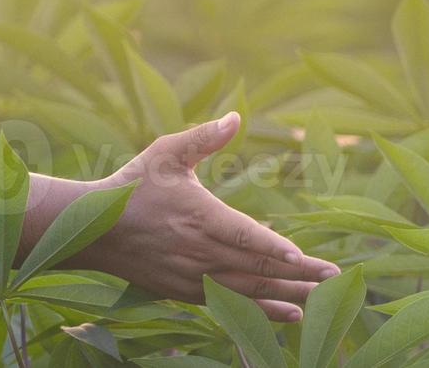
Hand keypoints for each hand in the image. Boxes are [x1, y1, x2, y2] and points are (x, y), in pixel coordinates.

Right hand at [73, 112, 338, 321]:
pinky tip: (288, 312)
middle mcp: (199, 251)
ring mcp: (193, 276)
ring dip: (287, 295)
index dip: (278, 250)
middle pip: (257, 268)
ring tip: (320, 296)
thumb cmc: (132, 186)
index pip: (246, 237)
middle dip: (300, 275)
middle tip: (334, 278)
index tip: (309, 259)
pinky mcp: (186, 292)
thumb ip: (203, 137)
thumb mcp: (165, 153)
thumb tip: (236, 117)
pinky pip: (232, 304)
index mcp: (199, 216)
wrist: (94, 231)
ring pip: (249, 290)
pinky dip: (262, 310)